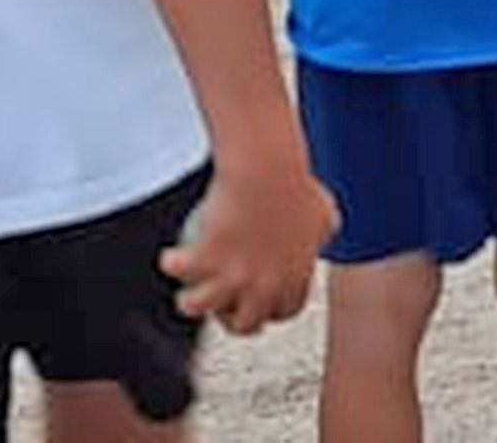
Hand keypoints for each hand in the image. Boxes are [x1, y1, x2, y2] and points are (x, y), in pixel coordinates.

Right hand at [164, 152, 331, 334]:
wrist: (266, 172)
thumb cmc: (295, 183)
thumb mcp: (323, 209)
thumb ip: (325, 228)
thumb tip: (326, 231)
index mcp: (294, 281)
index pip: (285, 312)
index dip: (271, 311)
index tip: (260, 300)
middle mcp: (263, 288)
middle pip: (244, 324)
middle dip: (231, 321)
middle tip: (222, 305)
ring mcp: (231, 278)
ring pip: (199, 308)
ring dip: (190, 304)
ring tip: (186, 294)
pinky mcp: (204, 261)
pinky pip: (177, 270)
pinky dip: (171, 263)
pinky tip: (170, 258)